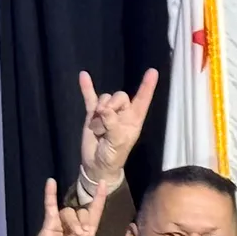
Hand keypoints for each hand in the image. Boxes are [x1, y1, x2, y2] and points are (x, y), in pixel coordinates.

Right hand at [31, 178, 105, 235]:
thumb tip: (82, 231)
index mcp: (88, 232)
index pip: (96, 211)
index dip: (100, 197)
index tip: (103, 182)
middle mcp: (76, 223)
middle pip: (84, 212)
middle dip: (82, 223)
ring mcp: (62, 221)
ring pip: (70, 211)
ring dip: (71, 223)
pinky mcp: (50, 221)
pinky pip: (51, 205)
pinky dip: (50, 194)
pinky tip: (51, 182)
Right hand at [79, 68, 158, 189]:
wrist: (96, 163)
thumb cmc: (114, 155)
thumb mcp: (117, 143)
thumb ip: (113, 125)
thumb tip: (104, 110)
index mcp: (134, 120)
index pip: (142, 100)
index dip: (147, 86)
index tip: (153, 72)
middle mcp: (123, 113)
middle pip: (119, 96)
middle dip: (111, 106)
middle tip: (106, 122)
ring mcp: (107, 112)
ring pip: (104, 99)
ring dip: (99, 113)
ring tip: (98, 129)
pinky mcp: (92, 114)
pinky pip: (90, 98)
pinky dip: (87, 88)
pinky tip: (83, 76)